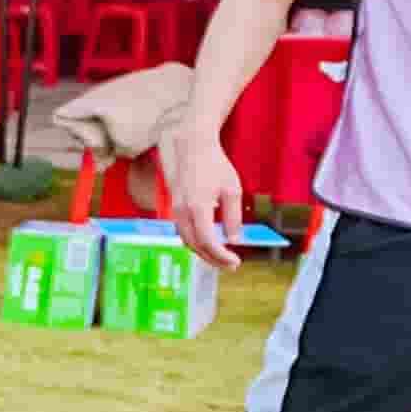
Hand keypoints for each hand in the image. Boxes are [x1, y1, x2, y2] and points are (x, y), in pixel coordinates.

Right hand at [160, 130, 245, 259]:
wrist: (190, 146)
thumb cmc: (214, 165)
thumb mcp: (232, 190)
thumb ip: (233, 217)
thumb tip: (234, 240)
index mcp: (198, 207)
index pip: (208, 241)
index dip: (221, 256)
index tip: (235, 261)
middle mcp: (182, 211)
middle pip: (194, 246)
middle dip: (213, 259)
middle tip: (231, 265)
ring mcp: (175, 209)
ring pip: (186, 241)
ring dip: (204, 253)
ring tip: (222, 258)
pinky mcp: (174, 207)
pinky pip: (183, 232)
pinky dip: (196, 242)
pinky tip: (209, 243)